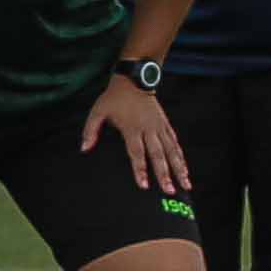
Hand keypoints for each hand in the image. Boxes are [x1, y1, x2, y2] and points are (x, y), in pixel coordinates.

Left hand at [83, 81, 192, 196]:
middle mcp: (148, 129)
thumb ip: (90, 130)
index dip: (140, 170)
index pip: (137, 153)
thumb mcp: (97, 111)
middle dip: (164, 174)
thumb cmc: (113, 98)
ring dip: (179, 168)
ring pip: (171, 150)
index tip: (144, 185)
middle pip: (158, 155)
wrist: (134, 79)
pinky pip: (175, 142)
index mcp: (132, 128)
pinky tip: (185, 167)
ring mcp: (159, 126)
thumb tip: (84, 149)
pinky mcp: (165, 123)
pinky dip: (180, 155)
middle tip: (169, 191)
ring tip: (186, 184)